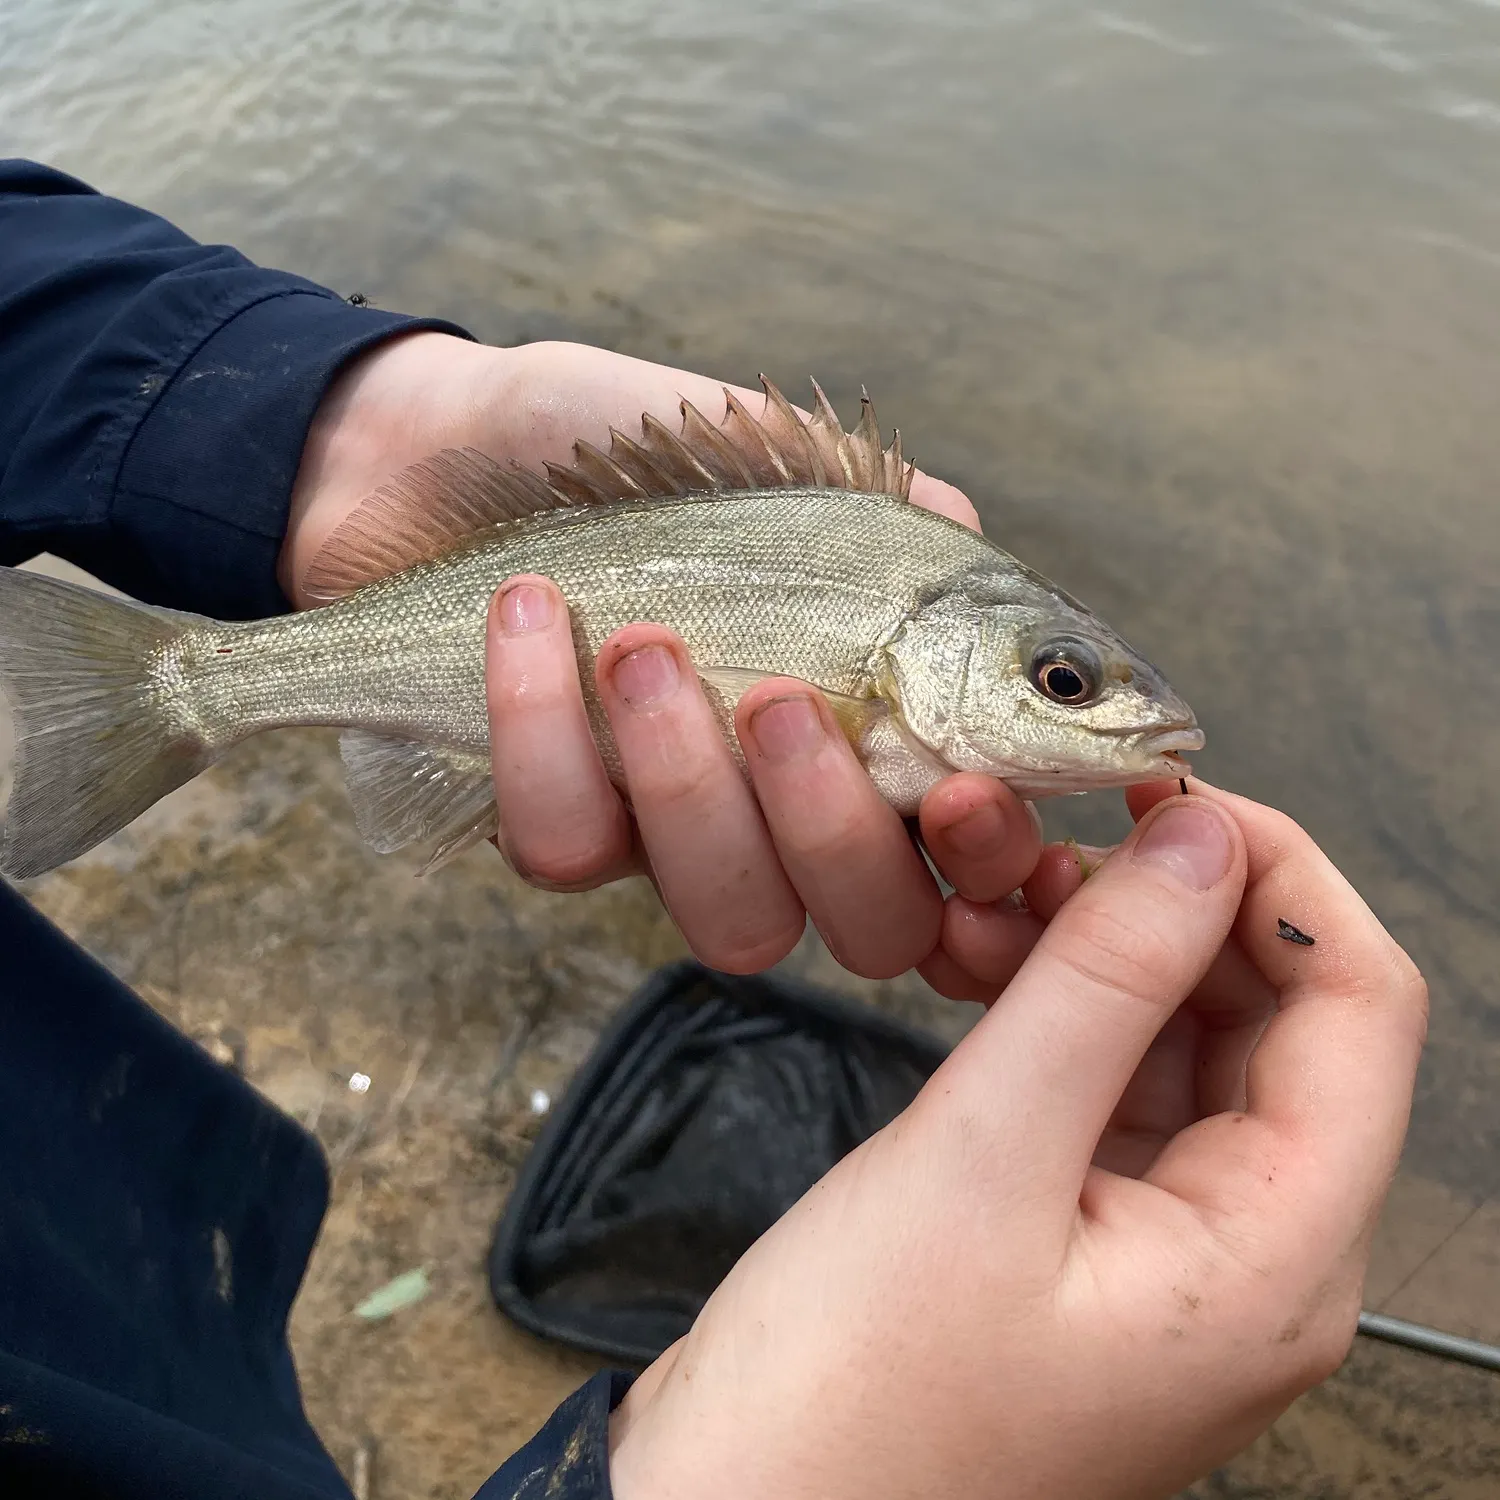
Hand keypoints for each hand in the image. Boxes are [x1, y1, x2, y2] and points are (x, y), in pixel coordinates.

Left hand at [285, 334, 1041, 978]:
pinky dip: (542, 727)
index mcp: (887, 735)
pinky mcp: (562, 833)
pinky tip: (527, 611)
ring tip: (642, 644)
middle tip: (783, 698)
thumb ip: (894, 512)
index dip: (997, 854)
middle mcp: (797, 815)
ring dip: (689, 785)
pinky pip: (567, 848)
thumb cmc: (642, 462)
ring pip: (733, 916)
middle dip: (837, 829)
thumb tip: (962, 535)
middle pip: (874, 926)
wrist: (461, 449)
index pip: (981, 852)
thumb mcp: (789, 462)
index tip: (962, 787)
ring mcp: (680, 839)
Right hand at [606, 782, 1427, 1499]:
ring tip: (980, 895)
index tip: (1168, 797)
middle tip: (1044, 839)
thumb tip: (1201, 842)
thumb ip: (1104, 983)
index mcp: (1273, 1258)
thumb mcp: (981, 1156)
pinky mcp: (1082, 1231)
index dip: (1280, 874)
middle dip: (1166, 905)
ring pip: (1178, 1038)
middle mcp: (1248, 1254)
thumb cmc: (852, 1393)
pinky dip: (1048, 1007)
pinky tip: (970, 963)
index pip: (1362, 1005)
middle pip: (1272, 1015)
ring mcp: (1163, 1245)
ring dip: (1092, 948)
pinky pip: (1104, 1081)